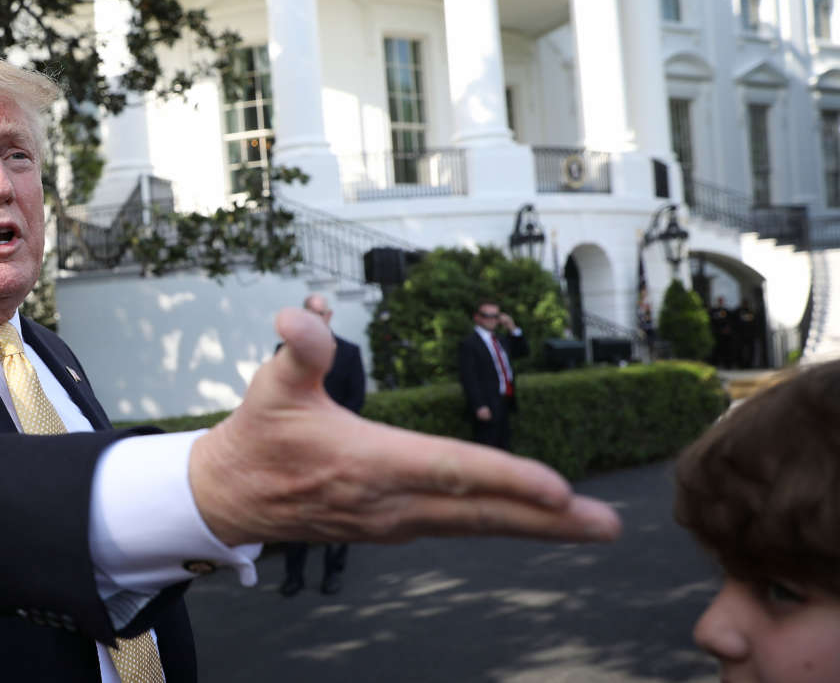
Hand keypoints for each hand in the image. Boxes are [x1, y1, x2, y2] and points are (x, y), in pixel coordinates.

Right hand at [189, 308, 620, 547]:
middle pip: (481, 514)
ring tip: (592, 526)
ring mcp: (395, 522)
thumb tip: (307, 310)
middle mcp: (390, 502)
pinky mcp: (394, 528)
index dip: (505, 478)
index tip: (557, 487)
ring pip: (476, 526)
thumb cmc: (259, 436)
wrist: (232, 496)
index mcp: (368, 463)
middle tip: (607, 524)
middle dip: (548, 520)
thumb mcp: (272, 385)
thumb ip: (299, 348)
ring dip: (537, 528)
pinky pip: (460, 527)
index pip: (449, 471)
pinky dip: (503, 524)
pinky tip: (534, 522)